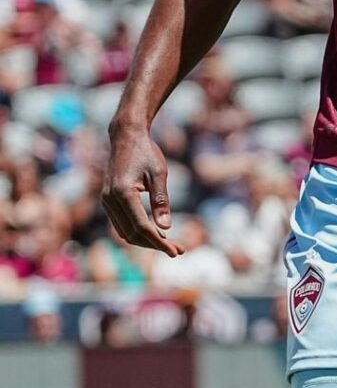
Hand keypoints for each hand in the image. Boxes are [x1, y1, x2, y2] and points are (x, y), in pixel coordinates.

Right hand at [102, 124, 184, 256]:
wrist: (126, 136)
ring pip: (125, 232)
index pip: (141, 227)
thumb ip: (161, 200)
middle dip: (155, 245)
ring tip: (170, 243)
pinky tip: (156, 232)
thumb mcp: (159, 173)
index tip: (176, 251)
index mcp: (123, 193)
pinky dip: (138, 231)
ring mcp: (106, 202)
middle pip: (132, 235)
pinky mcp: (108, 201)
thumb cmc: (146, 152)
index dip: (159, 242)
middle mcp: (110, 201)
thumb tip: (167, 228)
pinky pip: (122, 224)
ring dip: (146, 241)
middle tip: (178, 250)